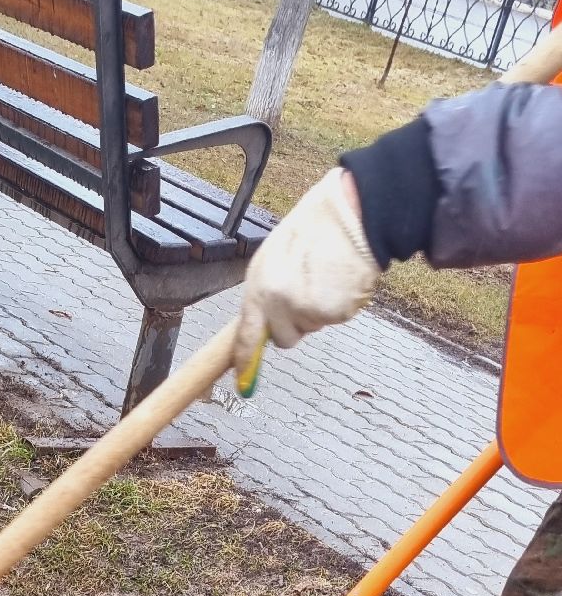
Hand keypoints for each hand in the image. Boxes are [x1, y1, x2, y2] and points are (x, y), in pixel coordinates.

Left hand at [234, 168, 380, 392]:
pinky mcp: (335, 313)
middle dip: (294, 325)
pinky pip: (334, 319)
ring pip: (311, 327)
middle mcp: (280, 303)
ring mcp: (308, 310)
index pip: (246, 337)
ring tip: (324, 275)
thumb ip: (264, 294)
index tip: (243, 382)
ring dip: (317, 309)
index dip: (245, 362)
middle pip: (284, 339)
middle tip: (305, 291)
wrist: (351, 212)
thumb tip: (261, 326)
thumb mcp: (273, 258)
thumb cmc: (313, 229)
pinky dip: (338, 304)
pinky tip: (339, 277)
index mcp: (259, 288)